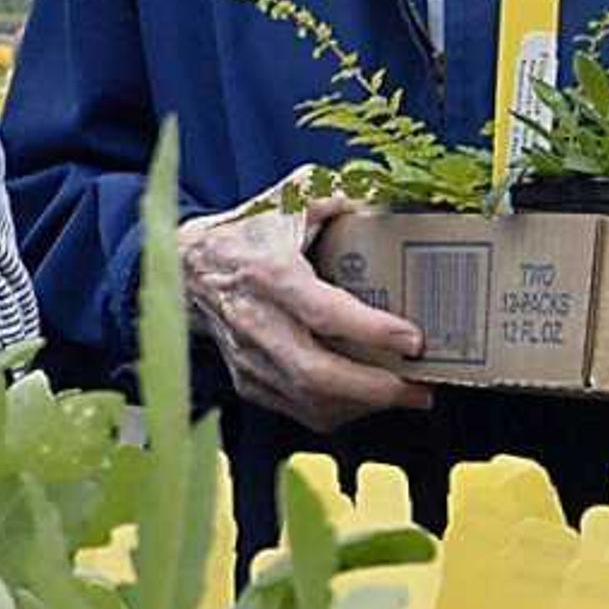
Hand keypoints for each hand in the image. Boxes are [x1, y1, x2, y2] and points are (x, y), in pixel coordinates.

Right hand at [176, 193, 431, 430]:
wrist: (188, 267)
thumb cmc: (247, 234)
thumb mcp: (291, 198)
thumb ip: (342, 197)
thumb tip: (390, 200)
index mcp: (269, 273)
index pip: (322, 312)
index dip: (371, 330)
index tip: (414, 340)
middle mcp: (256, 322)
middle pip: (316, 372)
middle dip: (375, 388)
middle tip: (420, 388)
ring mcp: (249, 357)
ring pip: (309, 399)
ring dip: (363, 405)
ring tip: (406, 395)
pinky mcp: (248, 380)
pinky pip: (297, 409)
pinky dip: (338, 411)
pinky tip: (366, 399)